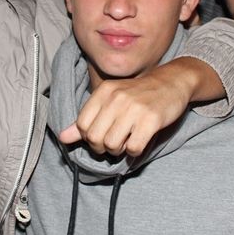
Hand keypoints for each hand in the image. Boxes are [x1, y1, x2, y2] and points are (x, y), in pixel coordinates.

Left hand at [59, 60, 202, 155]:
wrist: (171, 82)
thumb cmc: (137, 94)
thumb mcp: (110, 100)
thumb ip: (86, 119)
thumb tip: (62, 138)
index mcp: (103, 91)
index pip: (82, 125)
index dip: (89, 137)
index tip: (102, 134)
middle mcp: (117, 98)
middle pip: (94, 138)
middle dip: (103, 147)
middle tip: (114, 141)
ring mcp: (134, 109)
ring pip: (112, 145)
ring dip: (119, 150)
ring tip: (127, 141)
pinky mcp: (151, 120)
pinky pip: (133, 148)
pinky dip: (134, 151)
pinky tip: (139, 141)